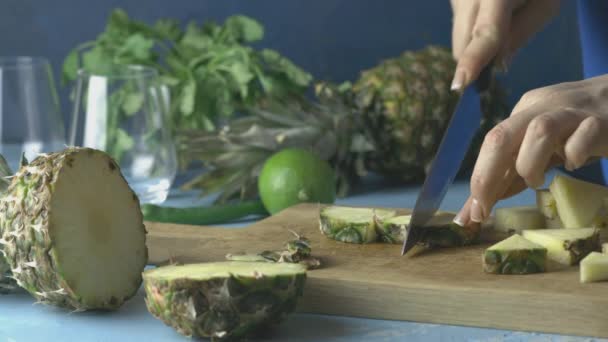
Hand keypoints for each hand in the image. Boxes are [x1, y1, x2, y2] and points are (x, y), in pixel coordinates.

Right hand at [450, 0, 559, 89]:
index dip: (473, 61)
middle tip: (500, 57)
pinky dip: (473, 32)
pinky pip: (458, 29)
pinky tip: (490, 15)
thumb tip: (495, 65)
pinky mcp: (451, 1)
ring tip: (500, 21)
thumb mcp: (545, 6)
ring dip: (475, 45)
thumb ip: (520, 35)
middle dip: (478, 59)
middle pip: (463, 45)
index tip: (460, 84)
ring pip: (458, 41)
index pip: (485, 32)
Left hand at [454, 74, 607, 225]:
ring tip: (535, 181)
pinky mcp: (602, 121)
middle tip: (485, 206)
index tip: (475, 213)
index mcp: (523, 113)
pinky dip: (575, 153)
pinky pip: (584, 135)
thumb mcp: (540, 149)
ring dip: (529, 163)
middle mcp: (541, 108)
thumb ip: (511, 177)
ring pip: (539, 131)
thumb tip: (475, 210)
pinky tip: (575, 164)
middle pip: (501, 135)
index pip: (491, 145)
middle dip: (487, 175)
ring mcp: (572, 112)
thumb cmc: (577, 129)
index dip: (479, 179)